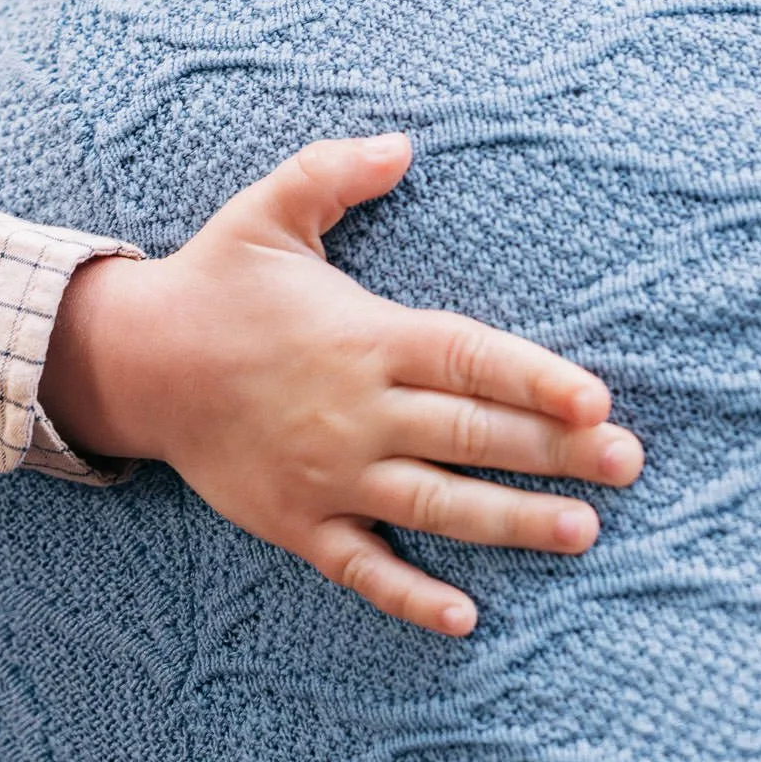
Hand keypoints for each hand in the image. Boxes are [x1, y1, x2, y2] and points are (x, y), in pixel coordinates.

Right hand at [40, 133, 642, 638]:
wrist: (132, 363)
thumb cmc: (214, 282)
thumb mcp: (268, 211)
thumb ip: (335, 173)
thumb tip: (403, 143)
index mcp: (364, 337)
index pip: (466, 357)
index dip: (533, 379)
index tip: (595, 398)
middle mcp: (355, 411)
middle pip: (470, 434)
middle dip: (554, 452)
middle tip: (628, 464)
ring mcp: (327, 474)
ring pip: (434, 505)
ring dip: (510, 522)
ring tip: (582, 532)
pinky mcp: (295, 521)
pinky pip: (360, 567)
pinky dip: (410, 595)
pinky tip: (465, 618)